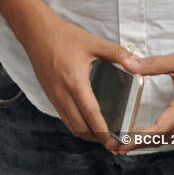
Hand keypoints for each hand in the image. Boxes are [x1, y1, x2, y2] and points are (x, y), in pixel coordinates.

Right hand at [22, 13, 132, 151]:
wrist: (36, 33)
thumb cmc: (65, 36)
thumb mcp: (93, 42)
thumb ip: (116, 53)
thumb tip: (136, 64)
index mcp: (75, 82)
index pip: (91, 115)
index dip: (104, 131)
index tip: (115, 142)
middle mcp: (62, 94)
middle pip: (80, 127)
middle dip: (97, 138)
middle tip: (113, 141)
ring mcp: (54, 96)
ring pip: (70, 125)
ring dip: (86, 133)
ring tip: (102, 135)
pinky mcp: (49, 95)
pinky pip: (63, 117)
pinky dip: (76, 124)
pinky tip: (86, 120)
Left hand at [116, 30, 173, 152]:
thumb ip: (151, 65)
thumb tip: (128, 64)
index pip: (160, 129)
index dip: (140, 138)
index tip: (123, 143)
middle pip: (165, 137)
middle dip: (142, 143)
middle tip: (120, 146)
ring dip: (154, 140)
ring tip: (133, 141)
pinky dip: (167, 135)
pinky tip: (156, 132)